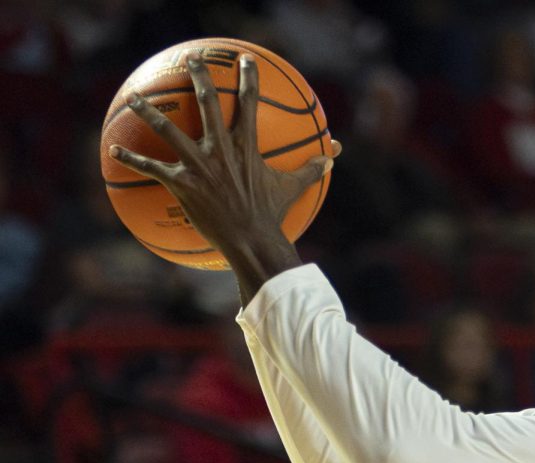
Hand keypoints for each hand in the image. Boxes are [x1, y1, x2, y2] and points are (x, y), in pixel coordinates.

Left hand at [107, 52, 334, 302]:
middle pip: (206, 103)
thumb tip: (334, 155)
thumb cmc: (272, 215)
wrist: (253, 241)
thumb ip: (312, 168)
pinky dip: (131, 158)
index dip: (248, 78)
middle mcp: (221, 149)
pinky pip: (152, 167)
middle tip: (191, 61)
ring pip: (168, 129)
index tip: (245, 61)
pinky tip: (113, 150)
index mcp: (247, 146)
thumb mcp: (293, 188)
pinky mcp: (182, 183)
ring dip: (148, 112)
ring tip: (135, 98)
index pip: (250, 102)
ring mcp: (199, 165)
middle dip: (198, 77)